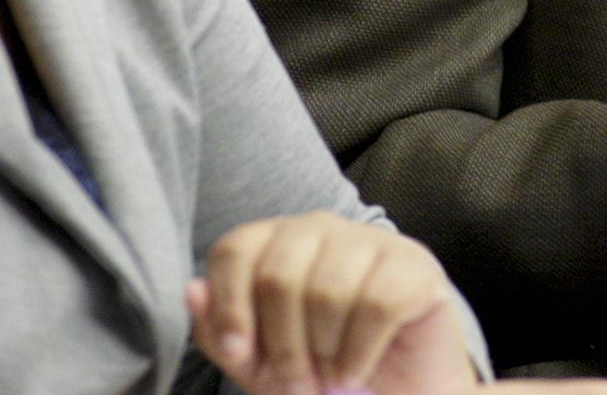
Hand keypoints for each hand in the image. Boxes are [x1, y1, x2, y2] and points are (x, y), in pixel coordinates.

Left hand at [186, 212, 475, 394]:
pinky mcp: (414, 266)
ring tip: (330, 381)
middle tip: (298, 384)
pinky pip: (377, 304)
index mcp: (279, 241)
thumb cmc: (322, 369)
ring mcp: (373, 241)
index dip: (230, 307)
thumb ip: (222, 332)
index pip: (235, 248)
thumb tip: (192, 291)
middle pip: (279, 275)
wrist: (398, 391)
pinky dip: (359, 354)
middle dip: (282, 347)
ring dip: (323, 355)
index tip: (240, 355)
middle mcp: (323, 228)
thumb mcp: (261, 363)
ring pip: (327, 291)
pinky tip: (356, 372)